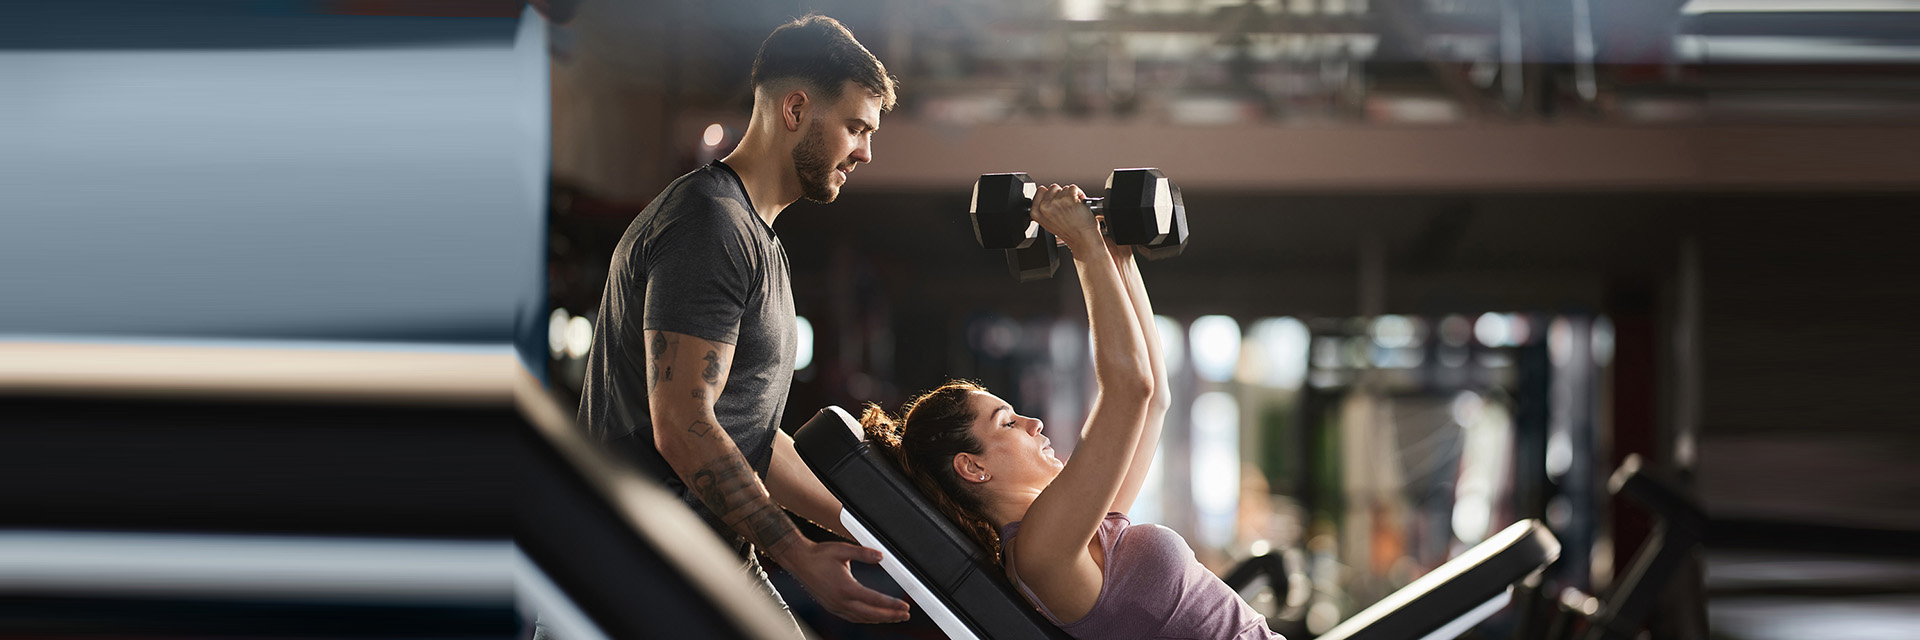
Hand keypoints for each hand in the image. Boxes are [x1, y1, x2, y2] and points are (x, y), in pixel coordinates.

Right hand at [773, 539, 912, 623]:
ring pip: (861, 619)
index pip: (874, 600)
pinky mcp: (831, 607)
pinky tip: (873, 616)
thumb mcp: (843, 549)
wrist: (798, 560)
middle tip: (904, 615)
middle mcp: (840, 601)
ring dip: (879, 619)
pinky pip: (852, 618)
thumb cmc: (818, 555)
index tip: (904, 606)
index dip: (891, 604)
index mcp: (845, 588)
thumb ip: (864, 553)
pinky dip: (866, 619)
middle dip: (890, 616)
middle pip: (870, 615)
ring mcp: (835, 606)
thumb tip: (881, 556)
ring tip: (894, 617)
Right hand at [1031, 184, 1100, 251]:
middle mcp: (1045, 207)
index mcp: (1037, 212)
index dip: (1050, 194)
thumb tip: (1047, 197)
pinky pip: (1074, 188)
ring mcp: (1056, 202)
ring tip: (1074, 207)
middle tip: (1066, 205)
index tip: (1056, 199)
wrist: (1082, 238)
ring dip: (1071, 195)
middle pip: (1053, 188)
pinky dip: (1079, 194)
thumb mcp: (1048, 223)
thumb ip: (1044, 209)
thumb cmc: (1069, 233)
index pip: (1040, 191)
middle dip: (1061, 194)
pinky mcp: (1068, 199)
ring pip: (1064, 188)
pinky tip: (1079, 204)